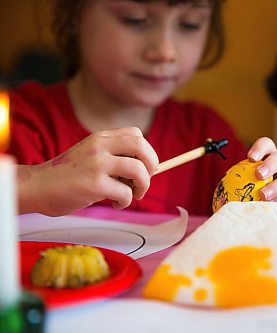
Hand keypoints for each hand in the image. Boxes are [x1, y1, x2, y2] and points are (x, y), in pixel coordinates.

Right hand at [18, 127, 158, 215]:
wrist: (36, 187)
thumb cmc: (66, 177)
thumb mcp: (90, 156)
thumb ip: (113, 157)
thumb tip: (147, 169)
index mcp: (100, 138)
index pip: (136, 134)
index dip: (146, 152)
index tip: (143, 167)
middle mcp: (99, 146)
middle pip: (142, 147)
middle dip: (152, 165)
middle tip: (144, 181)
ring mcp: (97, 164)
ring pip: (139, 170)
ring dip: (143, 186)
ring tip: (133, 195)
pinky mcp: (94, 184)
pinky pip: (126, 193)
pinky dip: (126, 202)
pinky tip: (114, 204)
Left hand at [247, 137, 276, 204]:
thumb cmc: (260, 194)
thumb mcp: (251, 185)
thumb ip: (241, 185)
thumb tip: (220, 195)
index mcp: (272, 156)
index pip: (267, 145)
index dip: (259, 148)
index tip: (251, 158)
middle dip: (270, 164)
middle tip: (259, 175)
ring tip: (265, 195)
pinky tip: (274, 207)